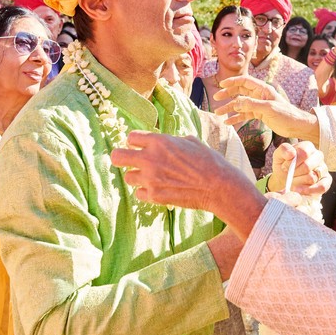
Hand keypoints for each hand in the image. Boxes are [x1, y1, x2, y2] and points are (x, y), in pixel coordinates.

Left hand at [110, 131, 265, 240]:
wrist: (219, 187)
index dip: (136, 143)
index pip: (131, 138)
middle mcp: (150, 159)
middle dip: (121, 158)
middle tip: (130, 161)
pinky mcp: (154, 196)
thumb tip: (165, 142)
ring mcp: (150, 179)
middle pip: (117, 157)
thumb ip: (172, 141)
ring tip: (153, 178)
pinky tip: (160, 189)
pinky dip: (147, 192)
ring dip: (138, 177)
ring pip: (128, 177)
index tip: (142, 147)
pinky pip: (139, 194)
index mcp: (159, 141)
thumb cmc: (209, 162)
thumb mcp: (191, 142)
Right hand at [216, 74, 319, 142]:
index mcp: (263, 89)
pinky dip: (236, 118)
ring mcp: (258, 104)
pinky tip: (228, 122)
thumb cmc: (286, 114)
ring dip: (229, 108)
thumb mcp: (268, 108)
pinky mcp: (259, 114)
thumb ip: (251, 104)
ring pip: (240, 104)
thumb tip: (235, 102)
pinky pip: (244, 114)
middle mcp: (259, 95)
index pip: (244, 81)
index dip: (232, 82)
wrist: (297, 126)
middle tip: (216, 99)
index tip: (221, 85)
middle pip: (239, 92)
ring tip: (218, 113)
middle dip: (227, 95)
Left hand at [269, 142, 330, 196]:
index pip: (304, 152)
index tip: (284, 167)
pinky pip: (322, 186)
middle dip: (294, 173)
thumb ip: (283, 150)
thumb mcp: (278, 155)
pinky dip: (309, 190)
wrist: (285, 179)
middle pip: (308, 166)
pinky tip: (299, 190)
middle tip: (288, 175)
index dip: (292, 162)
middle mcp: (318, 156)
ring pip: (313, 177)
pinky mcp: (326, 180)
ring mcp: (323, 168)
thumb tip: (291, 153)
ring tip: (292, 181)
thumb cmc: (283, 165)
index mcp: (308, 147)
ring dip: (299, 182)